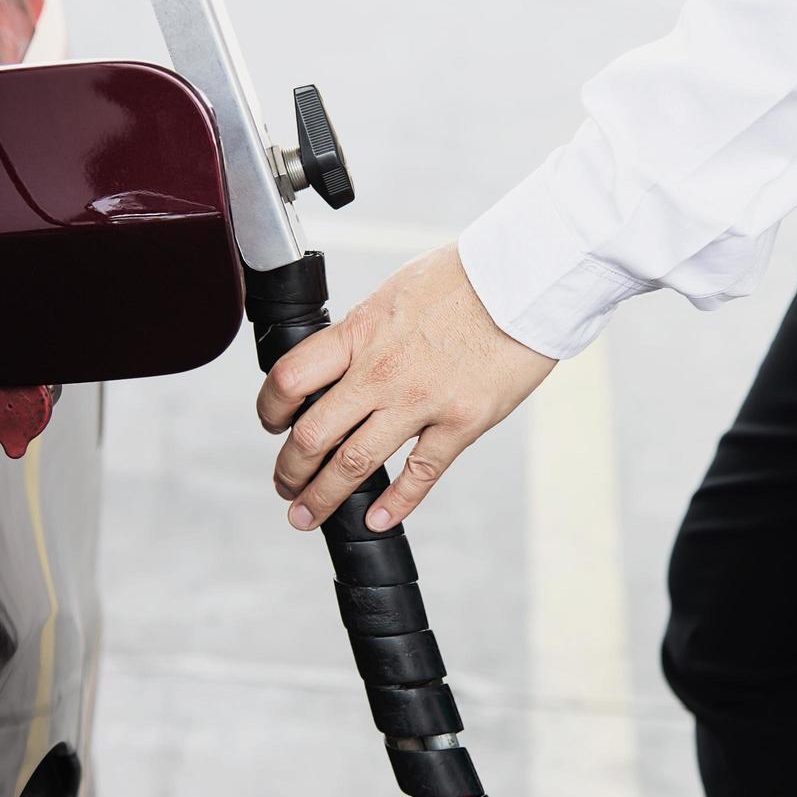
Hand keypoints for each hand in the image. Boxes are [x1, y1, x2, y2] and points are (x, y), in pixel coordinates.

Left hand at [256, 243, 555, 531]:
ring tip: (307, 514)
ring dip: (323, 497)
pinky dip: (396, 504)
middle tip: (284, 485)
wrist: (526, 277)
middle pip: (312, 434)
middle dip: (289, 470)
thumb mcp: (395, 291)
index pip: (290, 379)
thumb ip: (366, 331)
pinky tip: (378, 520)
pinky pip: (420, 473)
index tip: (272, 423)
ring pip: (354, 464)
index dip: (270, 409)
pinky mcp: (462, 421)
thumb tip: (345, 352)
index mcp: (360, 333)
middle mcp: (381, 371)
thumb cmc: (466, 276)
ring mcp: (420, 400)